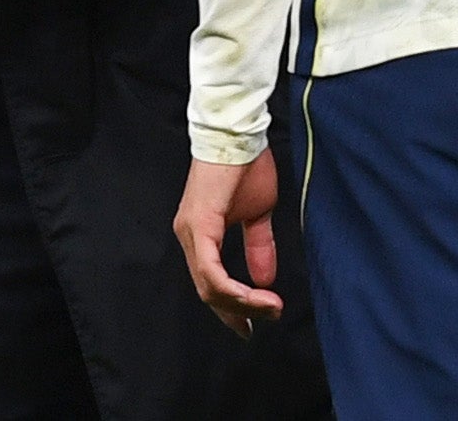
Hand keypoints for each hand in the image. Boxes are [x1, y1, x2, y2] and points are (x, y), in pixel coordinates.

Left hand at [173, 150, 283, 338]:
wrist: (238, 133)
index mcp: (199, 233)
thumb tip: (265, 279)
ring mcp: (190, 231)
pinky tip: (256, 295)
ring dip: (241, 303)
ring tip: (269, 309)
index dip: (231, 308)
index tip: (253, 325)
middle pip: (207, 290)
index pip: (210, 282)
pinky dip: (234, 288)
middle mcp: (188, 235)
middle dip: (238, 312)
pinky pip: (211, 270)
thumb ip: (258, 245)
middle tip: (263, 322)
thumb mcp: (257, 214)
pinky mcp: (199, 225)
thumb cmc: (246, 165)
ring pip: (208, 285)